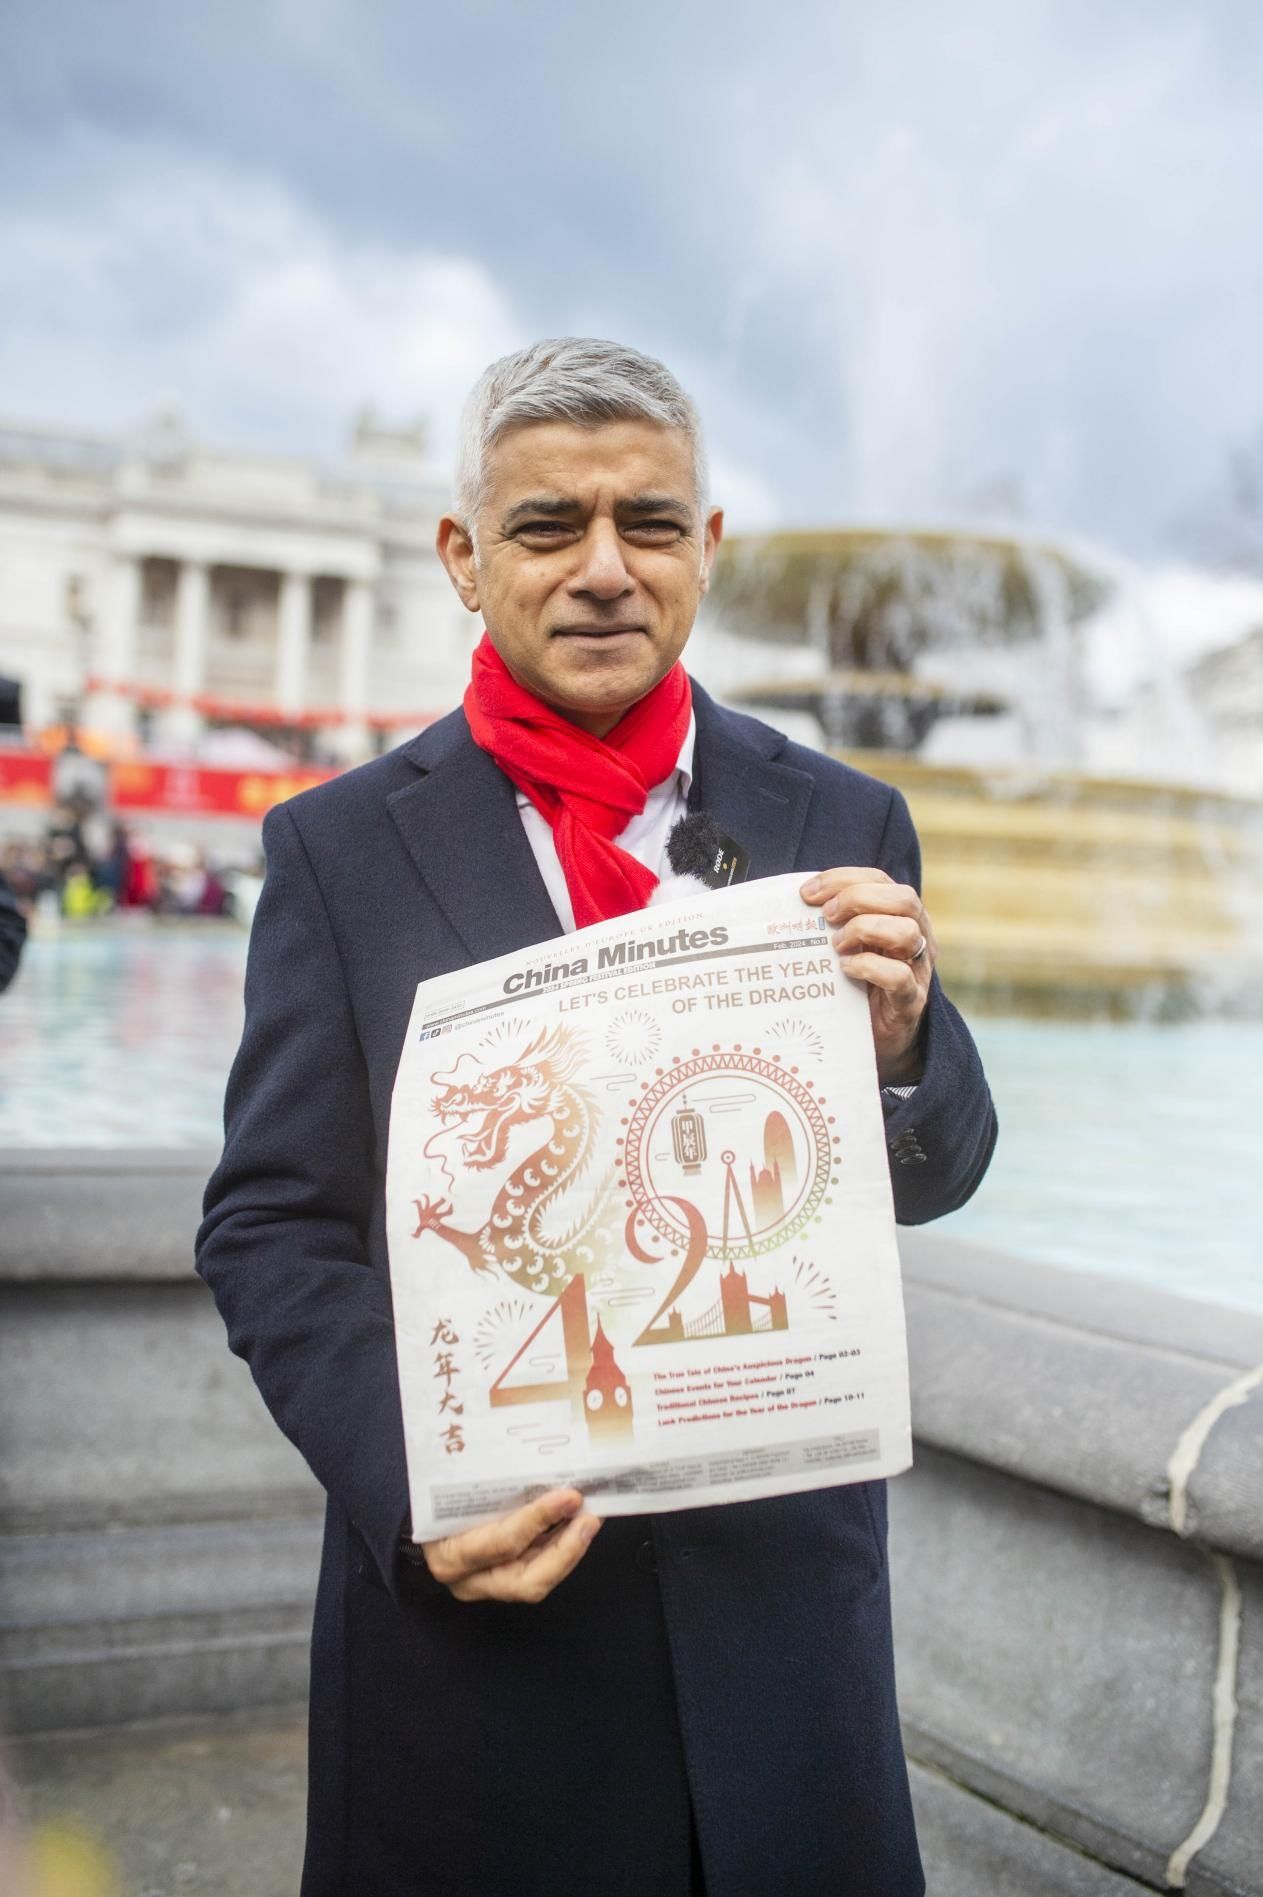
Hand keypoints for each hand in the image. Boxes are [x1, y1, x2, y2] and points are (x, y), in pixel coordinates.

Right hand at [421, 1488, 601, 1603]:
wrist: (413, 1525)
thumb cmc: (432, 1498)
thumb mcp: (450, 1486)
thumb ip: (486, 1479)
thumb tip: (533, 1449)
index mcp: (450, 1554)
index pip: (500, 1543)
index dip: (538, 1520)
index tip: (569, 1495)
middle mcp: (469, 1579)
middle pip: (527, 1581)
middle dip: (566, 1551)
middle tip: (590, 1518)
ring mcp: (488, 1585)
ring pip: (537, 1580)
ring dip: (570, 1550)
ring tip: (590, 1518)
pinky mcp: (503, 1580)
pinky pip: (538, 1569)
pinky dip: (561, 1548)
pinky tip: (577, 1523)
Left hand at [800, 868, 934, 1083]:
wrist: (877, 1040)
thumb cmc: (857, 985)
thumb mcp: (845, 946)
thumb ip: (831, 924)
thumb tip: (794, 904)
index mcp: (899, 916)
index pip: (880, 880)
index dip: (843, 878)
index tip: (807, 892)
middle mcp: (916, 937)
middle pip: (904, 898)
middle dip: (858, 897)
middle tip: (826, 915)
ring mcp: (917, 969)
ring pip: (907, 932)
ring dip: (865, 930)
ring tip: (836, 945)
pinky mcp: (910, 1001)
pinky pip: (899, 976)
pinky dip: (869, 967)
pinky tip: (845, 969)